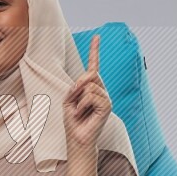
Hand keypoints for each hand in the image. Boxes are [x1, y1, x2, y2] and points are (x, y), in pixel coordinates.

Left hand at [62, 34, 111, 157]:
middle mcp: (101, 90)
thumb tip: (90, 78)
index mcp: (92, 88)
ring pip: (89, 85)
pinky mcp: (108, 106)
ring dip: (78, 99)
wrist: (77, 139)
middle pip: (90, 74)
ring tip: (79, 111)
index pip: (94, 66)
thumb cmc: (72, 120)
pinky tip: (83, 114)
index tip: (97, 37)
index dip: (95, 51)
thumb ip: (77, 86)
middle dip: (77, 86)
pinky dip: (82, 104)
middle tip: (73, 102)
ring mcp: (106, 98)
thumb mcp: (69, 99)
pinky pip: (91, 95)